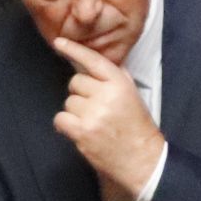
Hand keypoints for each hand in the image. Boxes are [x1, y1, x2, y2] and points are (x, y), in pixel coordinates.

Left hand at [50, 36, 165, 198]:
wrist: (141, 158)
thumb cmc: (136, 126)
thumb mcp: (131, 93)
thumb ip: (114, 77)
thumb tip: (92, 63)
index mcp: (119, 83)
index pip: (93, 60)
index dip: (74, 50)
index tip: (59, 42)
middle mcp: (106, 95)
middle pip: (75, 83)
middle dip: (81, 94)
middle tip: (95, 107)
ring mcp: (93, 114)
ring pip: (68, 102)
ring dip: (76, 111)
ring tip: (93, 122)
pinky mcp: (82, 132)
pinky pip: (61, 119)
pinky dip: (66, 125)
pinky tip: (80, 130)